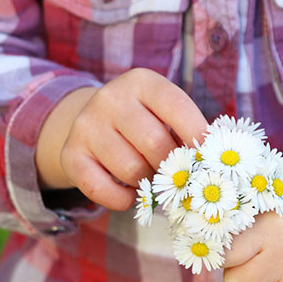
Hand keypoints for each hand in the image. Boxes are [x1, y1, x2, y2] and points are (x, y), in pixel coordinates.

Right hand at [35, 68, 207, 210]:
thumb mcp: (165, 115)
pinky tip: (131, 195)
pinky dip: (123, 200)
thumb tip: (212, 162)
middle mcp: (110, 98)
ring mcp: (86, 125)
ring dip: (148, 184)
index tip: (210, 157)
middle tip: (179, 177)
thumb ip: (187, 132)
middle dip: (173, 168)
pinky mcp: (70, 154)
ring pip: (131, 170)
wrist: (92, 124)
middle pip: (155, 144)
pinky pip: (102, 189)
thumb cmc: (145, 123)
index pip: (176, 106)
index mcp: (142, 82)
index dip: (197, 134)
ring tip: (152, 180)